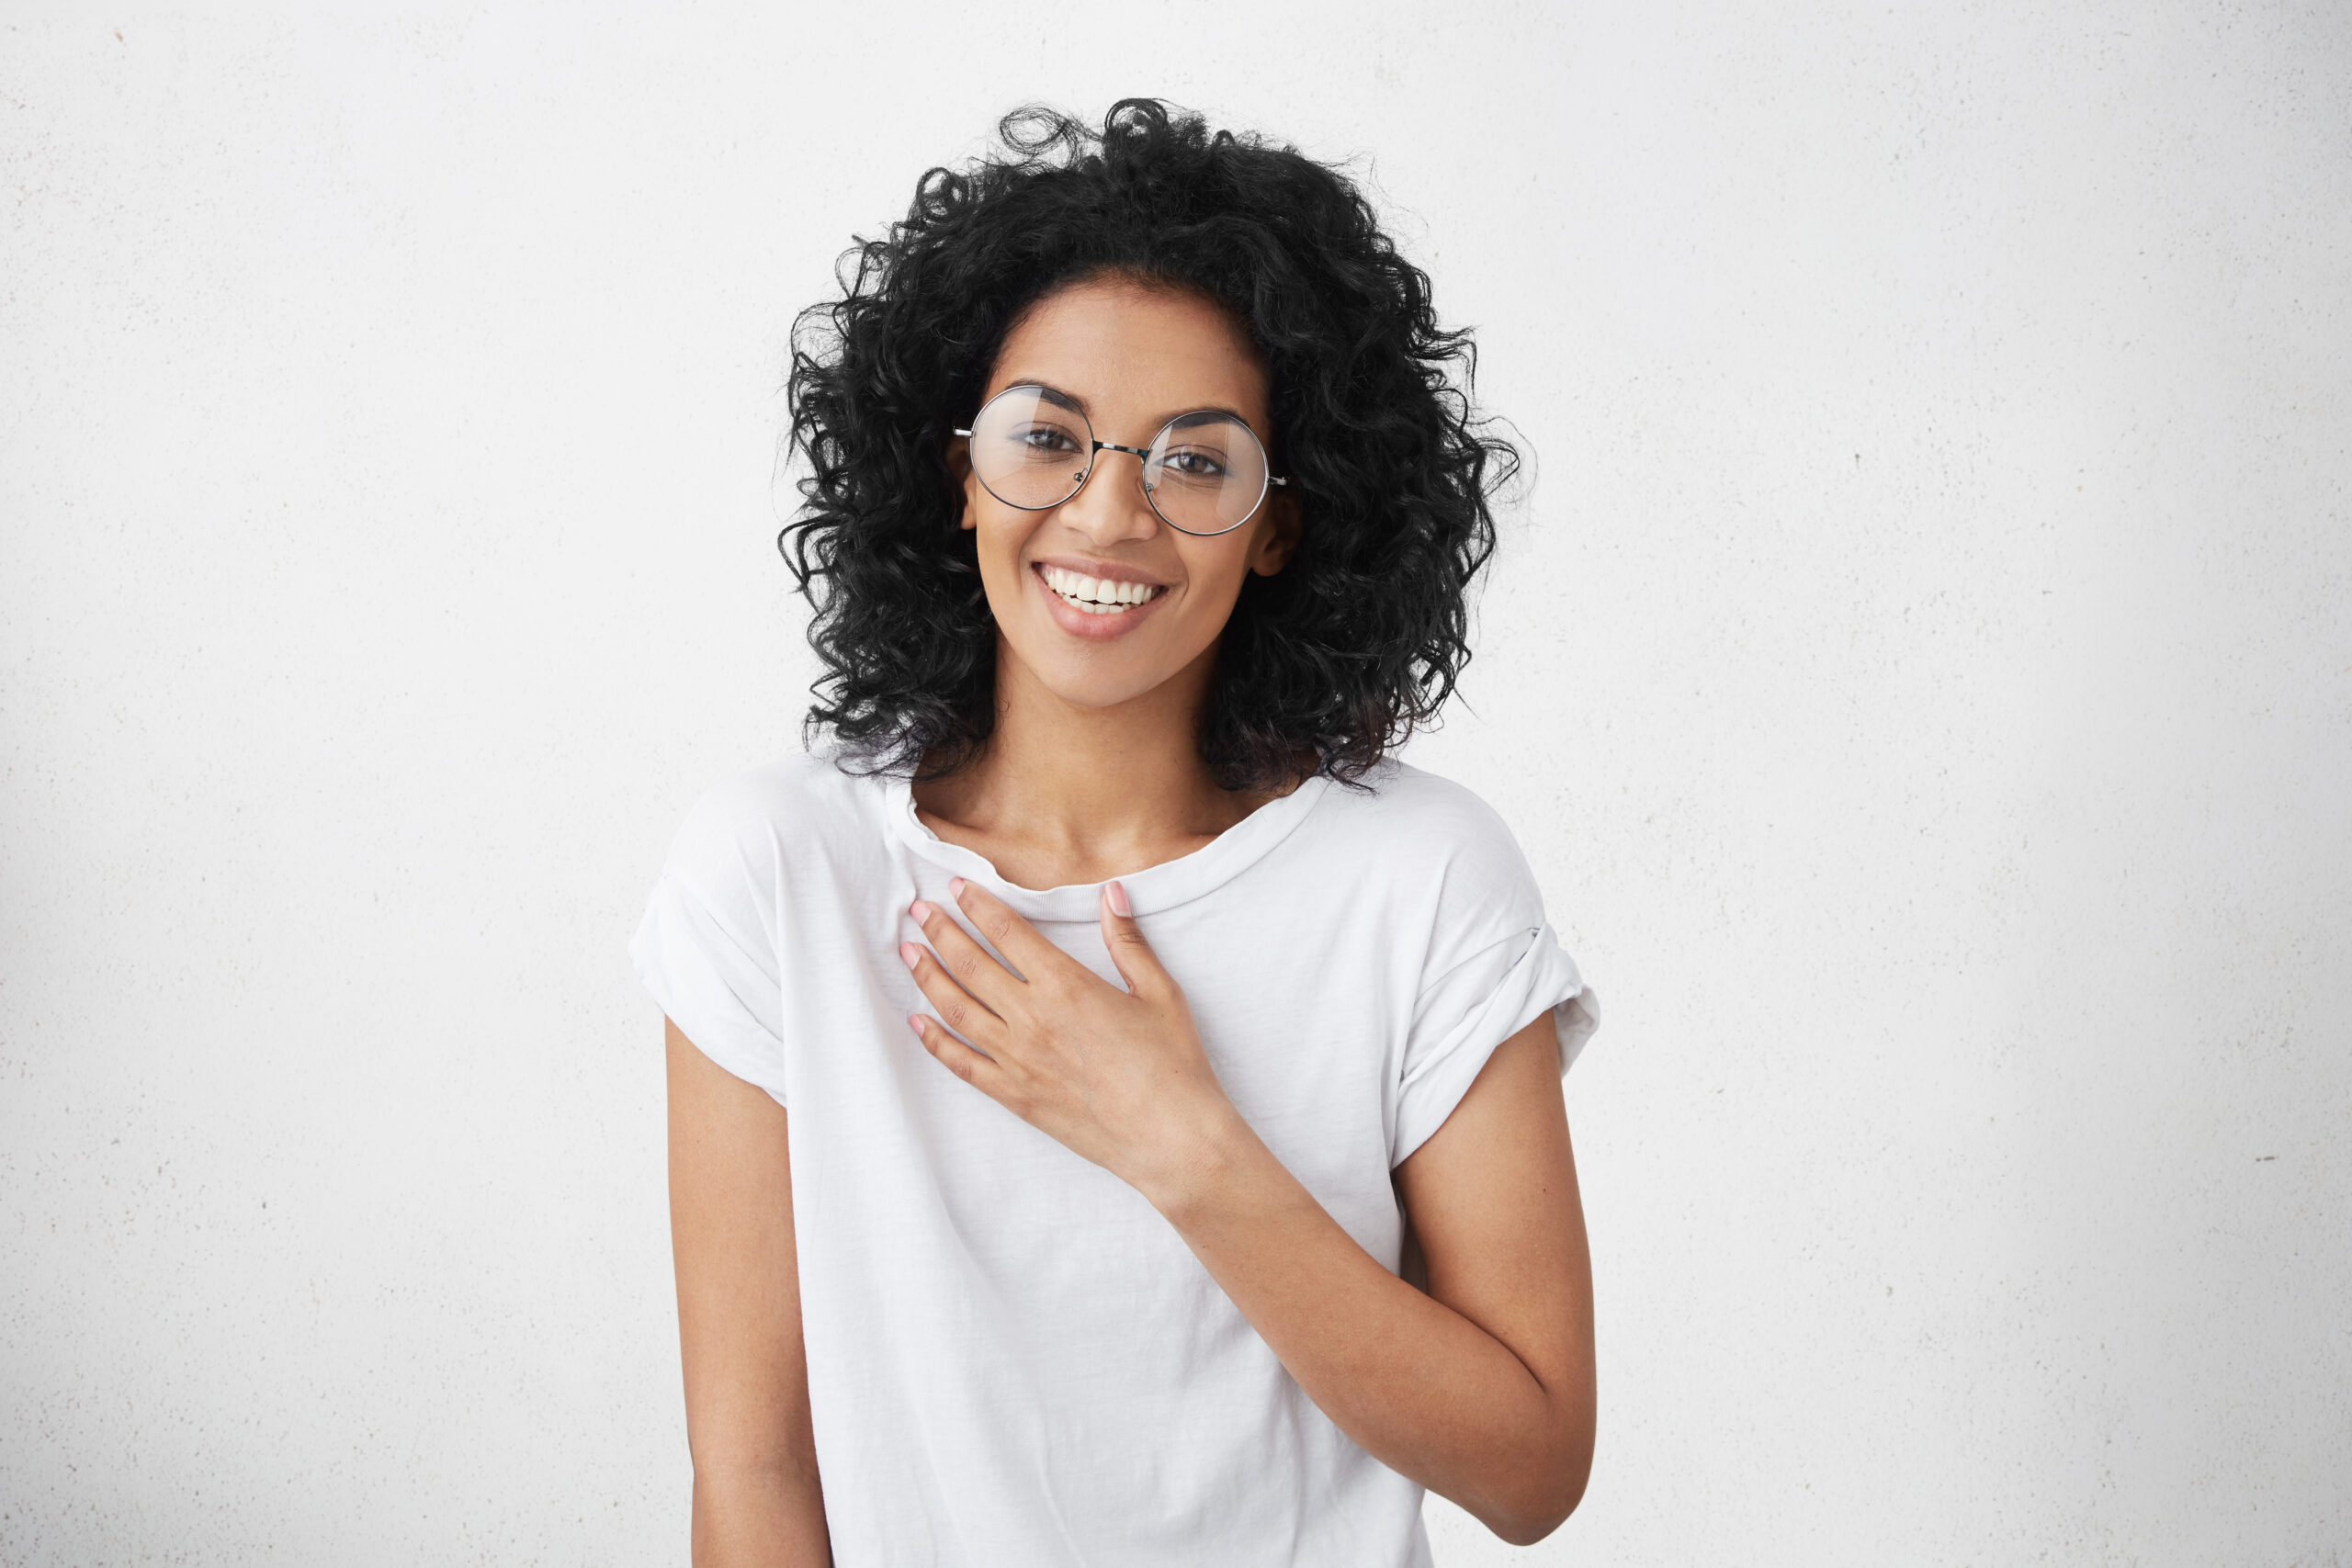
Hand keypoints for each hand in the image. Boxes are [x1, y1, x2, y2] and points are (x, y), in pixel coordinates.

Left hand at [900, 877, 1238, 1199]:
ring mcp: (1018, 1060)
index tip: (956, 886)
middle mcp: (1032, 1019)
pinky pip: (961, 1063)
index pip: (1008, 932)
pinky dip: (934, 1040)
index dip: (978, 905)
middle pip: (970, 964)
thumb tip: (1113, 894)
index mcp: (1067, 986)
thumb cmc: (1173, 1066)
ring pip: (956, 1009)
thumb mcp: (1160, 994)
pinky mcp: (1014, 1095)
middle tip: (919, 910)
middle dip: (940, 931)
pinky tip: (917, 1021)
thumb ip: (1128, 942)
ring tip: (909, 952)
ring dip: (928, 976)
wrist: (1171, 1139)